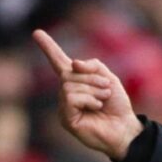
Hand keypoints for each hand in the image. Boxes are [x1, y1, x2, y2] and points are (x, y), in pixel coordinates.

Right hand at [33, 28, 142, 161]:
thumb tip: (73, 63)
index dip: (49, 48)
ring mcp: (64, 106)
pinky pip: (71, 98)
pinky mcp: (65, 118)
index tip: (37, 33)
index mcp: (76, 81)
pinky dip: (88, 100)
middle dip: (92, 78)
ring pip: (69, 85)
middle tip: (107, 89)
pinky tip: (96, 108)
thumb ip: (93, 66)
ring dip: (92, 89)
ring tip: (103, 100)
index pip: (58, 62)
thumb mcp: (108, 78)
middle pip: (69, 73)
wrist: (125, 128)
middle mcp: (66, 92)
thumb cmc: (117, 105)